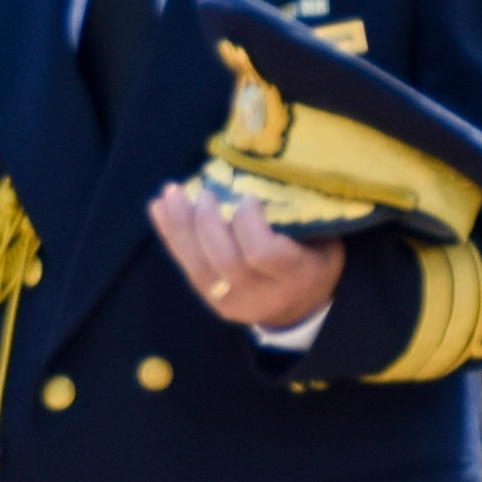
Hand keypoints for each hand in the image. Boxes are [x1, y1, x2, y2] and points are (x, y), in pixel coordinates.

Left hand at [146, 181, 342, 333]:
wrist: (301, 308)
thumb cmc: (313, 258)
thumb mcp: (322, 238)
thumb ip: (294, 215)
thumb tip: (256, 174)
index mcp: (296, 275)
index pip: (264, 253)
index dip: (248, 222)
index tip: (247, 196)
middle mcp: (262, 295)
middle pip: (225, 261)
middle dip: (208, 223)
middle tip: (204, 193)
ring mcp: (233, 302)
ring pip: (199, 268)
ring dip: (180, 226)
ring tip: (170, 194)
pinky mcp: (211, 301)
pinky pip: (186, 268)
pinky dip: (171, 236)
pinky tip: (159, 208)